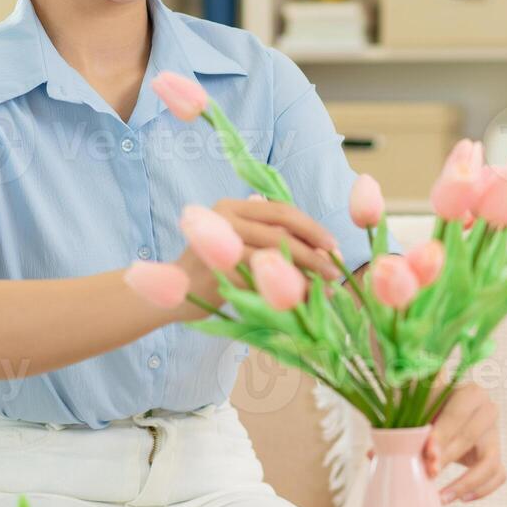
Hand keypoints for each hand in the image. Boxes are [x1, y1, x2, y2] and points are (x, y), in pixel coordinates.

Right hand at [175, 196, 341, 312]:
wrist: (171, 294)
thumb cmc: (213, 272)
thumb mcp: (242, 246)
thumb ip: (272, 238)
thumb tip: (323, 247)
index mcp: (232, 207)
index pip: (281, 210)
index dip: (311, 227)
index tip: (333, 245)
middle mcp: (223, 217)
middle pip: (280, 231)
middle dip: (314, 251)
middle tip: (335, 269)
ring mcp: (218, 242)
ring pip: (274, 255)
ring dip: (305, 272)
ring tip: (326, 286)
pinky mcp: (217, 270)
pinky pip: (261, 278)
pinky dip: (285, 289)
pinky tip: (302, 300)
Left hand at [368, 382, 504, 504]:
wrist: (440, 414)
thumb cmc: (424, 411)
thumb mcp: (413, 411)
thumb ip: (397, 425)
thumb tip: (373, 454)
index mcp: (470, 392)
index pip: (459, 413)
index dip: (443, 433)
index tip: (427, 452)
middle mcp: (488, 411)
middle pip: (471, 437)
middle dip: (448, 457)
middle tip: (427, 474)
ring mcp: (495, 435)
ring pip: (491, 461)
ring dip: (466, 481)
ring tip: (443, 497)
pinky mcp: (496, 456)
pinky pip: (499, 476)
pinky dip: (483, 490)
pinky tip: (460, 499)